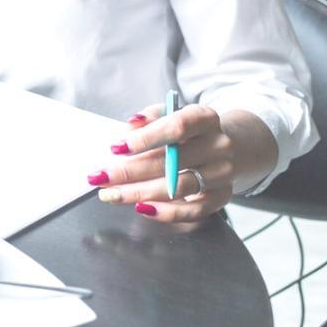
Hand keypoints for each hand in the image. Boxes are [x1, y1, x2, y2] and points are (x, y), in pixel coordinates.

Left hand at [88, 104, 235, 221]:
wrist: (225, 144)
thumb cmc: (187, 129)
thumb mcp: (169, 113)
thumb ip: (150, 117)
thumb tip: (132, 125)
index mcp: (205, 118)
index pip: (177, 127)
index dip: (146, 139)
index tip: (116, 148)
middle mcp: (219, 145)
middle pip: (173, 162)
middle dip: (131, 172)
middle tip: (102, 178)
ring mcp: (223, 173)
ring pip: (179, 187)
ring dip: (141, 193)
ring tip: (113, 195)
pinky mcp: (221, 196)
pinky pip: (195, 210)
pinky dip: (167, 212)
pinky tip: (142, 208)